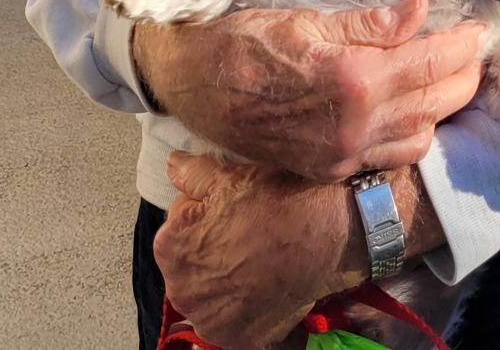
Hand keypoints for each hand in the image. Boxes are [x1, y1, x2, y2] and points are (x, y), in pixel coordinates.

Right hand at [133, 0, 486, 179]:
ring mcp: (342, 156)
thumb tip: (420, 13)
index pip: (431, 65)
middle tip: (476, 52)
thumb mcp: (308, 20)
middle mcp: (354, 128)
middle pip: (436, 104)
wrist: (191, 86)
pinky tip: (417, 113)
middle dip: (465, 77)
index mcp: (353, 82)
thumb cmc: (244, 43)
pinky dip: (415, 136)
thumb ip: (371, 24)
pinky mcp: (329, 170)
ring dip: (444, 108)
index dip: (463, 46)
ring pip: (421, 137)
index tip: (481, 31)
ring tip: (452, 78)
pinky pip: (391, 158)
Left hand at [155, 151, 353, 349]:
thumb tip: (173, 166)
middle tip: (245, 235)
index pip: (177, 228)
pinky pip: (233, 321)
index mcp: (171, 248)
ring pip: (210, 295)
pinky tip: (264, 285)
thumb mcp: (231, 177)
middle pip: (189, 265)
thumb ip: (192, 174)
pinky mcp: (239, 339)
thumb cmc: (279, 204)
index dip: (203, 216)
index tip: (229, 212)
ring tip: (256, 260)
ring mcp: (211, 320)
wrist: (328, 234)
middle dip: (209, 251)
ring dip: (225, 281)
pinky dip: (245, 308)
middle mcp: (182, 291)